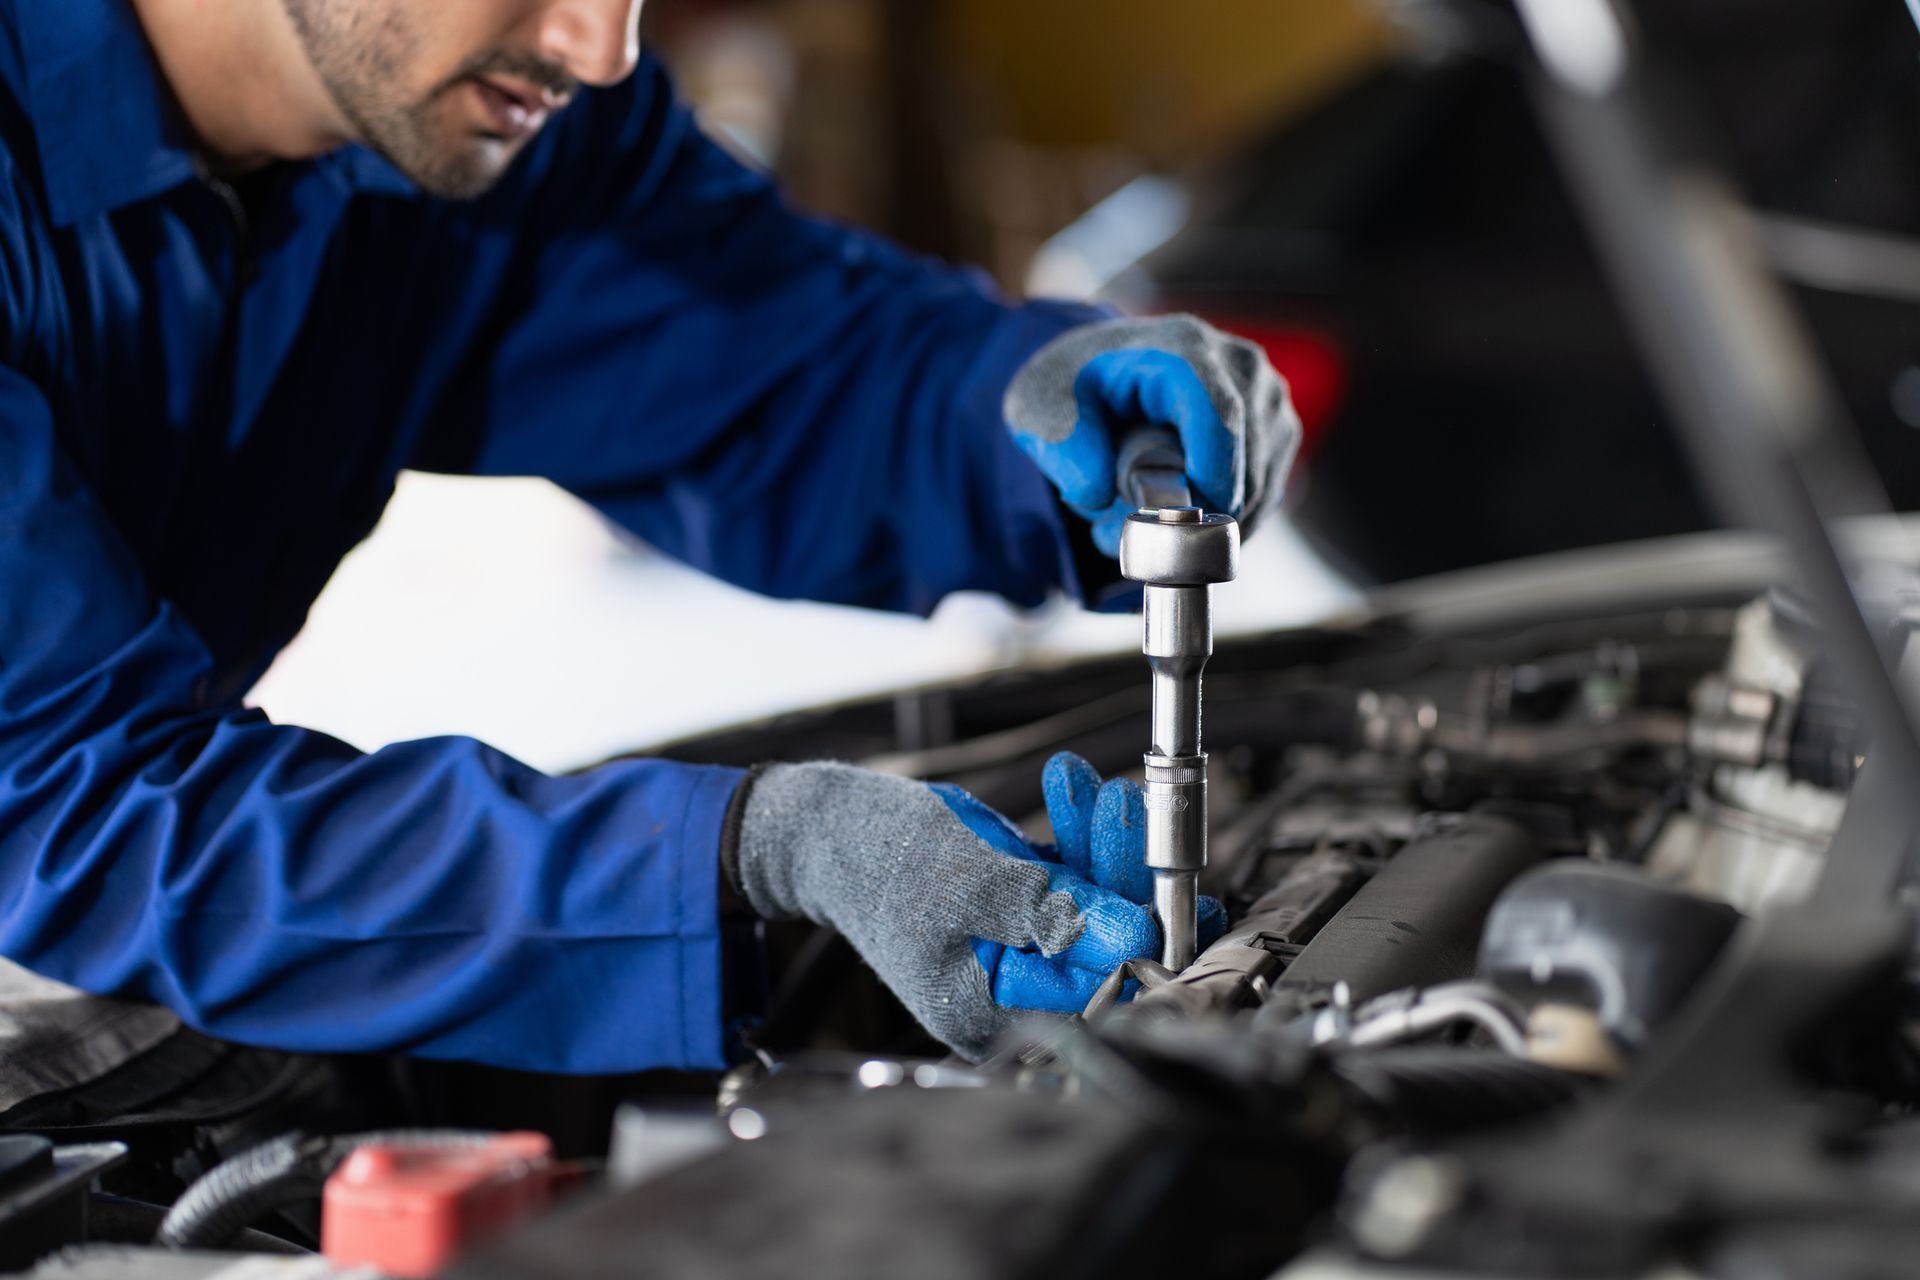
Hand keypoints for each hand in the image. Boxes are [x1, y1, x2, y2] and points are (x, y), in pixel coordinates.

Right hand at [724, 752, 1224, 1059]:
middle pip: (1100, 944)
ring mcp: (1020, 949)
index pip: (1091, 990)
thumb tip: (1128, 934)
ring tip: (1094, 791)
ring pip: (1094, 902)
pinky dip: (1076, 832)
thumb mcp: (962, 880)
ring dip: (1100, 841)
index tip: (1165, 886)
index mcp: (988, 1011)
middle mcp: (1010, 991)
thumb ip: (1043, 910)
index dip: (1136, 938)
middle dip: (1118, 873)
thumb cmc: (875, 855)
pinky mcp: (1025, 910)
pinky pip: (1072, 878)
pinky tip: (1069, 786)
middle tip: (1125, 810)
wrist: (827, 826)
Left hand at [1003, 314, 1300, 556]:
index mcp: (1184, 350)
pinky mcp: (1276, 431)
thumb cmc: (1073, 386)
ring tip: (1142, 512)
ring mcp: (1266, 399)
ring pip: (1258, 488)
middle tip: (1125, 529)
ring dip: (1206, 520)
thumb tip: (1098, 494)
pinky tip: (1177, 511)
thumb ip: (1063, 446)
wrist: (1100, 371)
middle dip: (1192, 513)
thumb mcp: (1040, 405)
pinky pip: (1263, 496)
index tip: (1180, 525)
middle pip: (1245, 463)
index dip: (1208, 480)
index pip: (1219, 419)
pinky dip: (1222, 519)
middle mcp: (1240, 367)